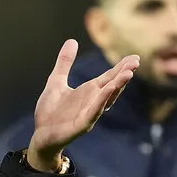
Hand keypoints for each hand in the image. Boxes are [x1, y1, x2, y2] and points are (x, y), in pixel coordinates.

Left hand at [25, 41, 139, 170]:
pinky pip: (94, 112)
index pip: (109, 77)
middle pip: (112, 86)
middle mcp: (93, 101)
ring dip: (117, 87)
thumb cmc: (50, 111)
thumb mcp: (56, 81)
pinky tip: (108, 91)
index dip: (120, 68)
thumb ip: (65, 63)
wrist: (41, 135)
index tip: (134, 58)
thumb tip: (72, 40)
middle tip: (135, 62)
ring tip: (128, 74)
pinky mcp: (83, 125)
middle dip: (124, 74)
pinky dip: (102, 101)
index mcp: (89, 91)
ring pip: (107, 98)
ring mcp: (90, 113)